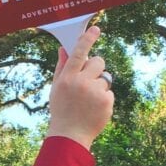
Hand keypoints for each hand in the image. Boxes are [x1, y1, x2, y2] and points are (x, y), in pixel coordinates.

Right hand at [46, 25, 113, 149]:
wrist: (70, 136)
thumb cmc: (61, 110)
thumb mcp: (56, 89)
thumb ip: (61, 67)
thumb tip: (64, 49)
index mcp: (67, 78)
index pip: (79, 53)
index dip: (88, 39)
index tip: (96, 29)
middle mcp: (82, 83)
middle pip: (99, 62)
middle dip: (96, 68)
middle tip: (89, 79)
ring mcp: (96, 92)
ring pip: (105, 78)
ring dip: (99, 86)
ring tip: (88, 101)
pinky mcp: (107, 102)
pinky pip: (109, 93)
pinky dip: (103, 100)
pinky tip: (94, 109)